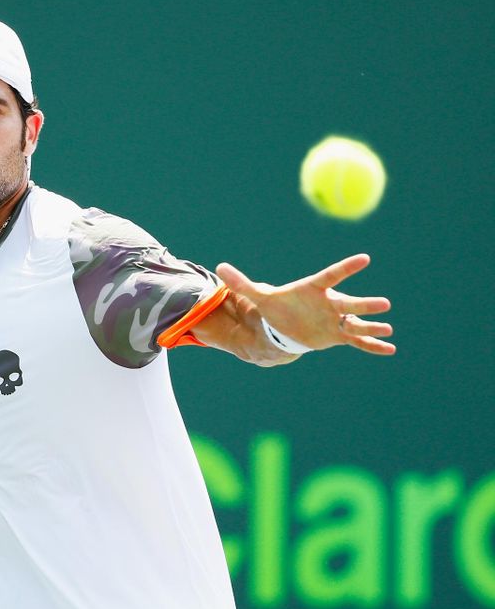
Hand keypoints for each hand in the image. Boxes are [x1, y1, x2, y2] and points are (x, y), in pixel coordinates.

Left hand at [216, 253, 394, 354]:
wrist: (286, 325)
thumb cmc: (278, 307)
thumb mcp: (260, 297)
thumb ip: (242, 284)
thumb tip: (219, 268)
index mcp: (314, 289)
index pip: (332, 276)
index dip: (347, 268)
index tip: (365, 258)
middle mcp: (329, 303)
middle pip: (349, 302)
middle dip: (365, 304)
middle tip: (384, 303)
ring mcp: (335, 320)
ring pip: (355, 322)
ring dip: (371, 325)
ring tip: (388, 327)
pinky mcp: (337, 335)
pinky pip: (357, 340)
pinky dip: (372, 345)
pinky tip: (390, 349)